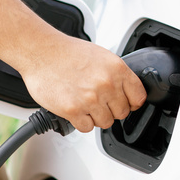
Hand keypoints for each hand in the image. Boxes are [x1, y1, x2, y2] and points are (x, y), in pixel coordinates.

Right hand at [19, 35, 146, 132]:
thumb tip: (127, 91)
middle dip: (112, 109)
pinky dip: (81, 122)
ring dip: (96, 117)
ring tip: (86, 104)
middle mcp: (106, 84)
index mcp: (117, 69)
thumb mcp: (102, 56)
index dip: (132, 102)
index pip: (138, 97)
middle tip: (100, 102)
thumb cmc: (68, 53)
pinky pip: (86, 127)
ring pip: (105, 122)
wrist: (42, 52)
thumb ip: (117, 74)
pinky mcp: (73, 110)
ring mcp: (90, 98)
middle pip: (122, 113)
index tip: (126, 103)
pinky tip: (76, 109)